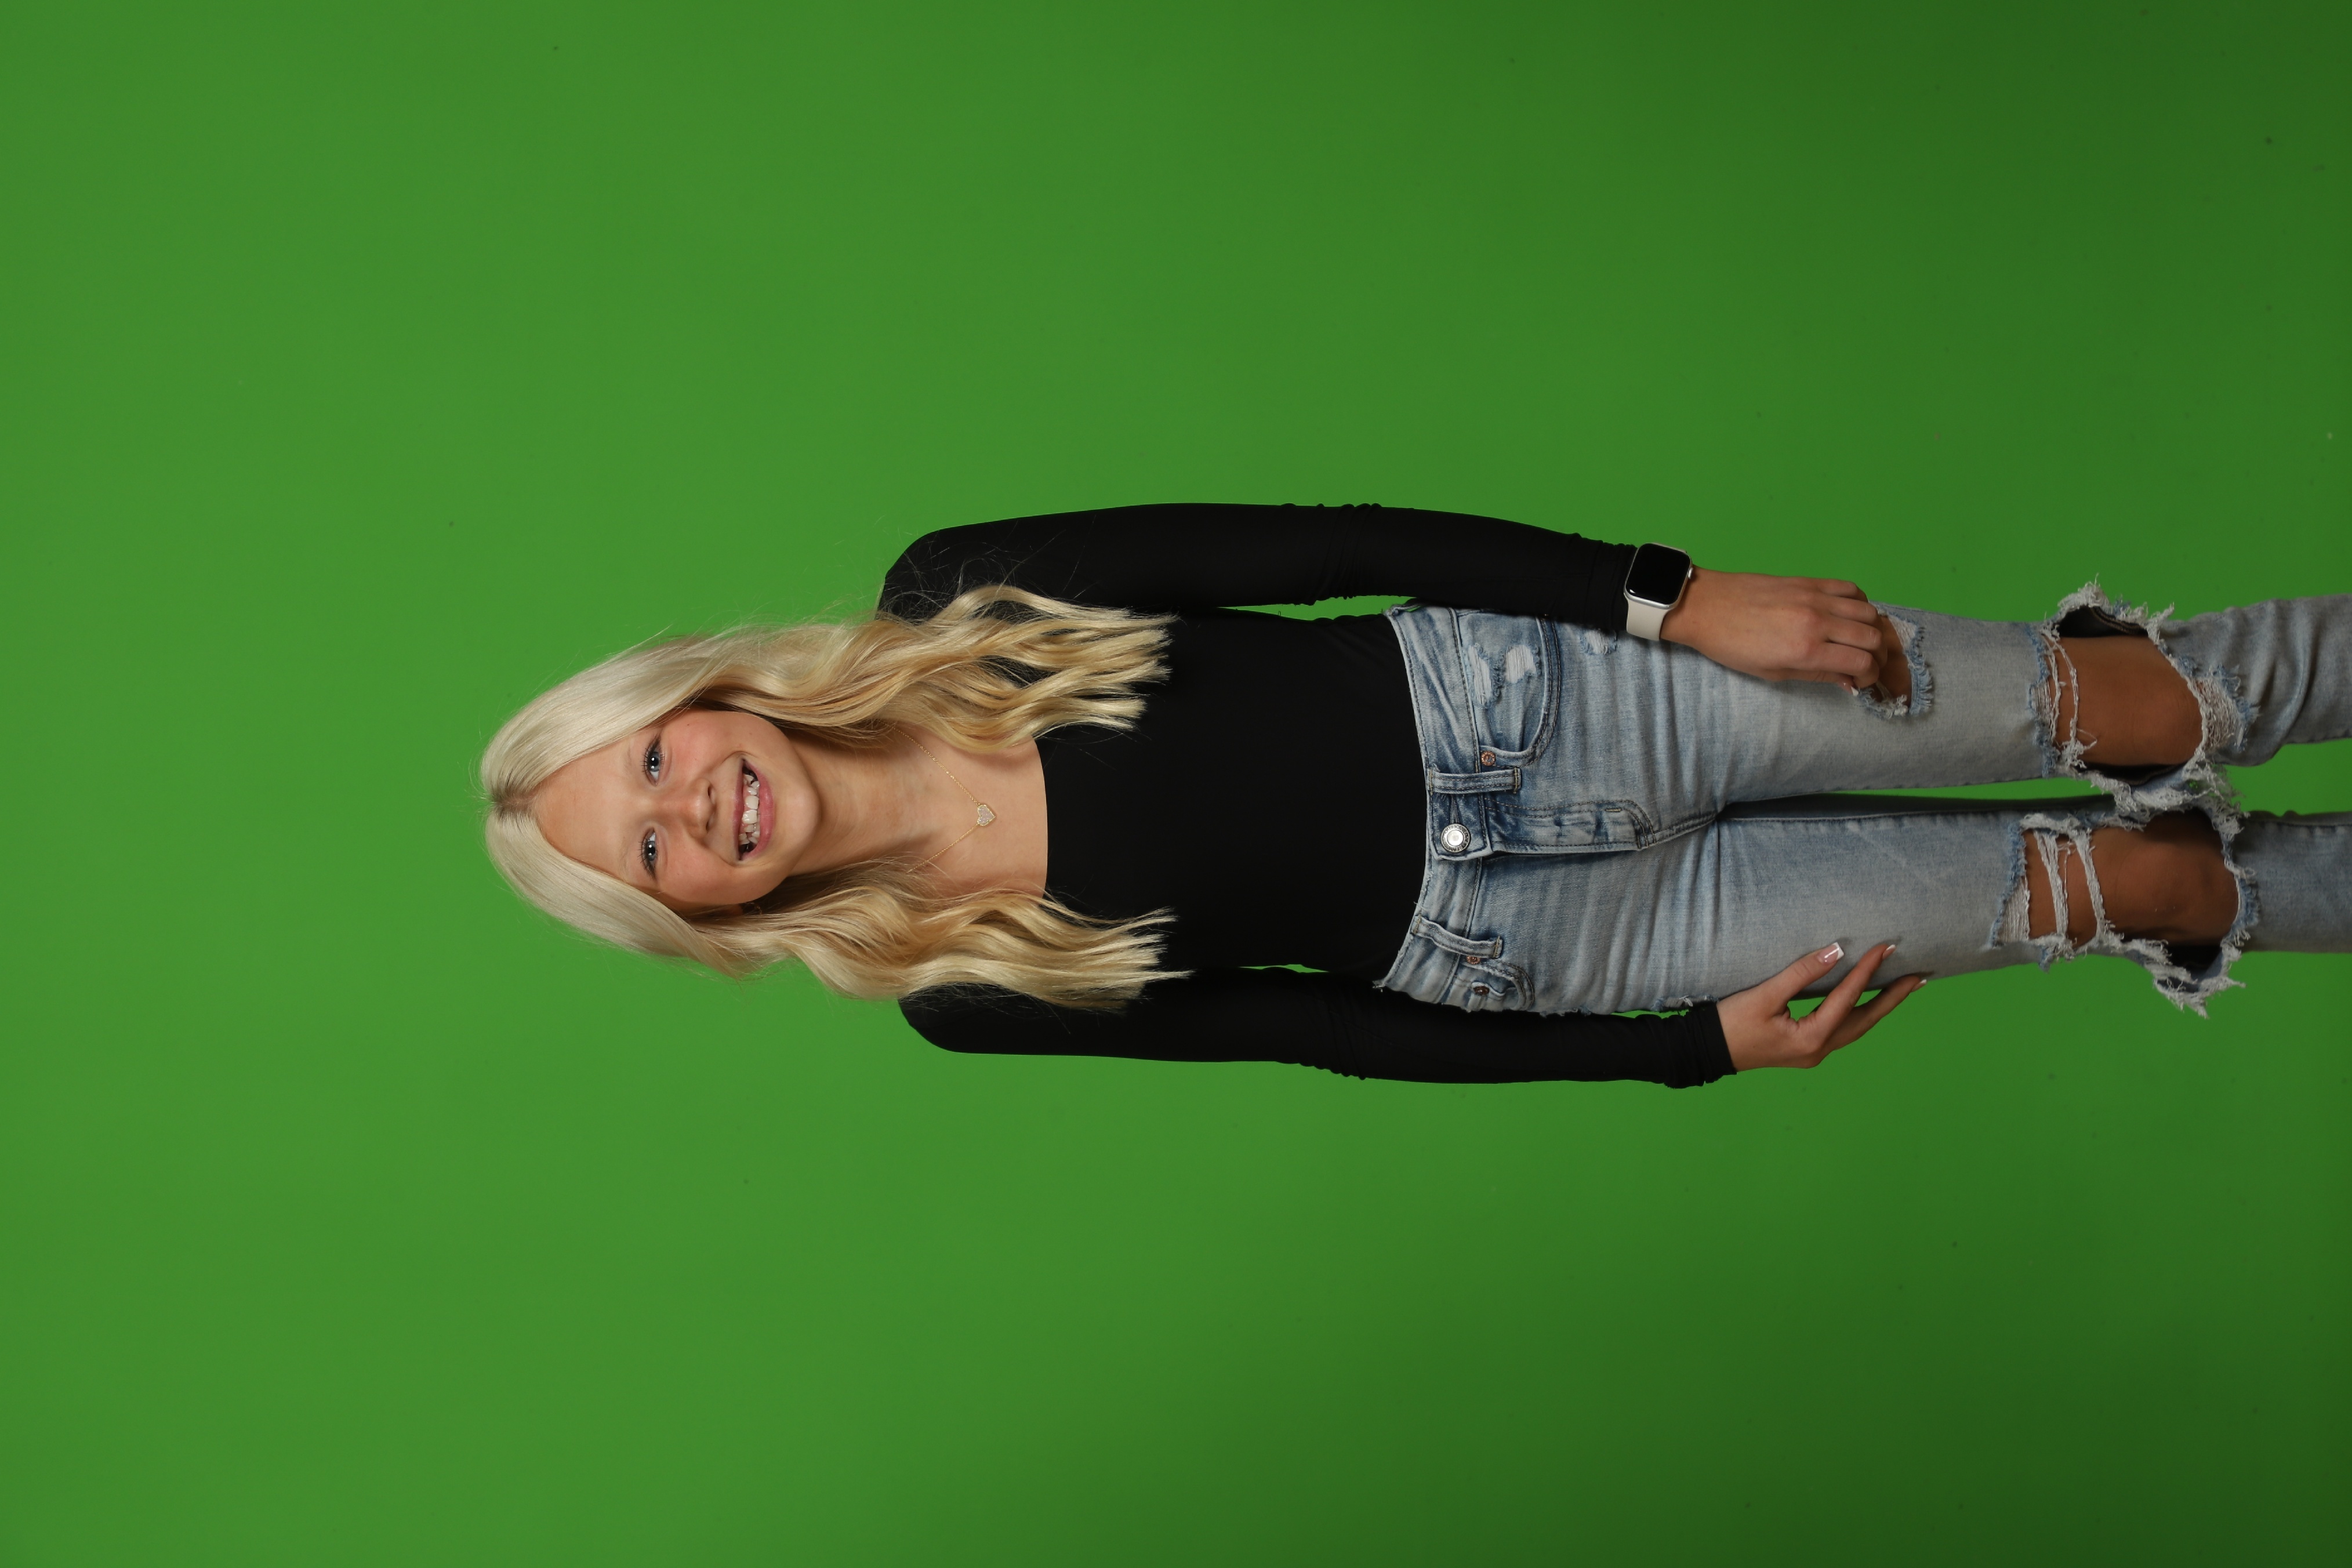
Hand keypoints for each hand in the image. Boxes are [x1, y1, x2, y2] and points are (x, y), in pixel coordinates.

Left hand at [1659, 567, 1900, 691]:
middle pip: (1873, 637)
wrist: (1705, 607)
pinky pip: (1850, 588)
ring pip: (1868, 611)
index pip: (1862, 663)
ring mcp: (1814, 598)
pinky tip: (1848, 614)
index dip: (1869, 676)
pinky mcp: (1808, 581)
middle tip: (1866, 664)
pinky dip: (1859, 602)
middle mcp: (1816, 622)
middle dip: (1877, 656)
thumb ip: (1816, 674)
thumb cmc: (1731, 645)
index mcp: (1805, 650)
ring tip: (1858, 641)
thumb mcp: (1772, 673)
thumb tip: (1848, 680)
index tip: (1861, 681)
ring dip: (1871, 629)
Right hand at [1718, 942, 1923, 1070]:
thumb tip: (1835, 951)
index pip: (1848, 998)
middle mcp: (1819, 1049)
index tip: (1886, 948)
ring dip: (1880, 1006)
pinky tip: (1864, 1002)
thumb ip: (1800, 973)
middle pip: (1866, 1020)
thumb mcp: (1764, 995)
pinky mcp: (1805, 1049)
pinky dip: (1859, 1012)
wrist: (1706, 1051)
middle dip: (1893, 997)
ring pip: (1857, 1027)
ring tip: (1902, 987)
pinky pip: (1843, 1029)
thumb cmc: (1730, 1023)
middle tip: (1920, 976)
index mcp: (1811, 1038)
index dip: (1868, 971)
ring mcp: (1814, 1053)